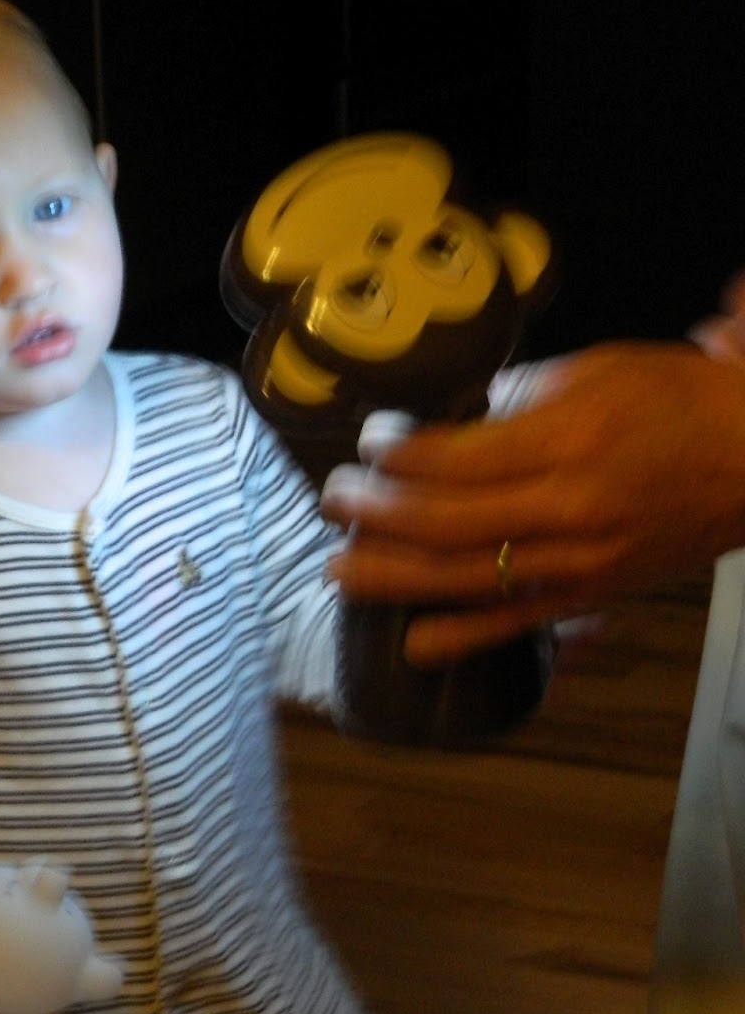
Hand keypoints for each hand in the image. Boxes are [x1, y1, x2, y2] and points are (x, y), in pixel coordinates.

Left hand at [321, 340, 744, 665]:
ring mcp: (581, 561)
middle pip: (446, 523)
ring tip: (340, 569)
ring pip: (467, 578)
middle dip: (375, 512)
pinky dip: (462, 637)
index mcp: (568, 442)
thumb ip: (514, 398)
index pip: (453, 459)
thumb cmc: (678, 402)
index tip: (367, 442)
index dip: (394, 454)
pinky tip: (412, 643)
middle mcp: (570, 509)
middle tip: (333, 498)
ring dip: (393, 576)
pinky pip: (518, 622)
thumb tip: (448, 423)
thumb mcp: (595, 370)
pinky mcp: (593, 593)